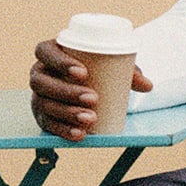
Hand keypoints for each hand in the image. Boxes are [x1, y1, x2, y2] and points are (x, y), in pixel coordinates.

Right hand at [29, 39, 152, 140]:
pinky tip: (80, 134)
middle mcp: (39, 73)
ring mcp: (38, 96)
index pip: (44, 51)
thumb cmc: (95, 70)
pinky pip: (48, 125)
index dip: (60, 61)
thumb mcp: (111, 67)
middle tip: (93, 98)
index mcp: (50, 53)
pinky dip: (64, 131)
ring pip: (45, 105)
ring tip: (91, 118)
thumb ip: (128, 72)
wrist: (84, 87)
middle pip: (42, 81)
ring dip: (68, 113)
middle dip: (67, 92)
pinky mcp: (42, 117)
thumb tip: (148, 86)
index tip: (84, 72)